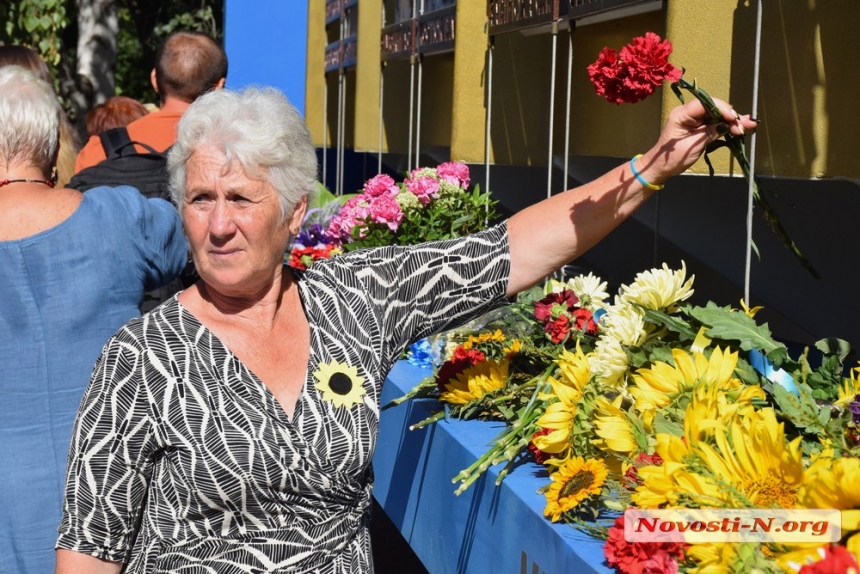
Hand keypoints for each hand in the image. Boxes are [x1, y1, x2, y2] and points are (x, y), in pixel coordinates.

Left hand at [636, 97, 756, 184]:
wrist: (661, 168)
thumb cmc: (673, 158)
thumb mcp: (693, 145)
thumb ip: (711, 132)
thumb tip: (727, 125)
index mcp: (681, 114)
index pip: (705, 103)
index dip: (721, 108)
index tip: (733, 118)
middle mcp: (687, 113)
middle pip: (713, 108)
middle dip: (730, 116)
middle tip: (744, 125)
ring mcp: (693, 119)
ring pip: (716, 115)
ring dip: (731, 121)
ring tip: (748, 125)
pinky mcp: (698, 127)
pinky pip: (714, 123)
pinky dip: (726, 125)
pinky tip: (740, 126)